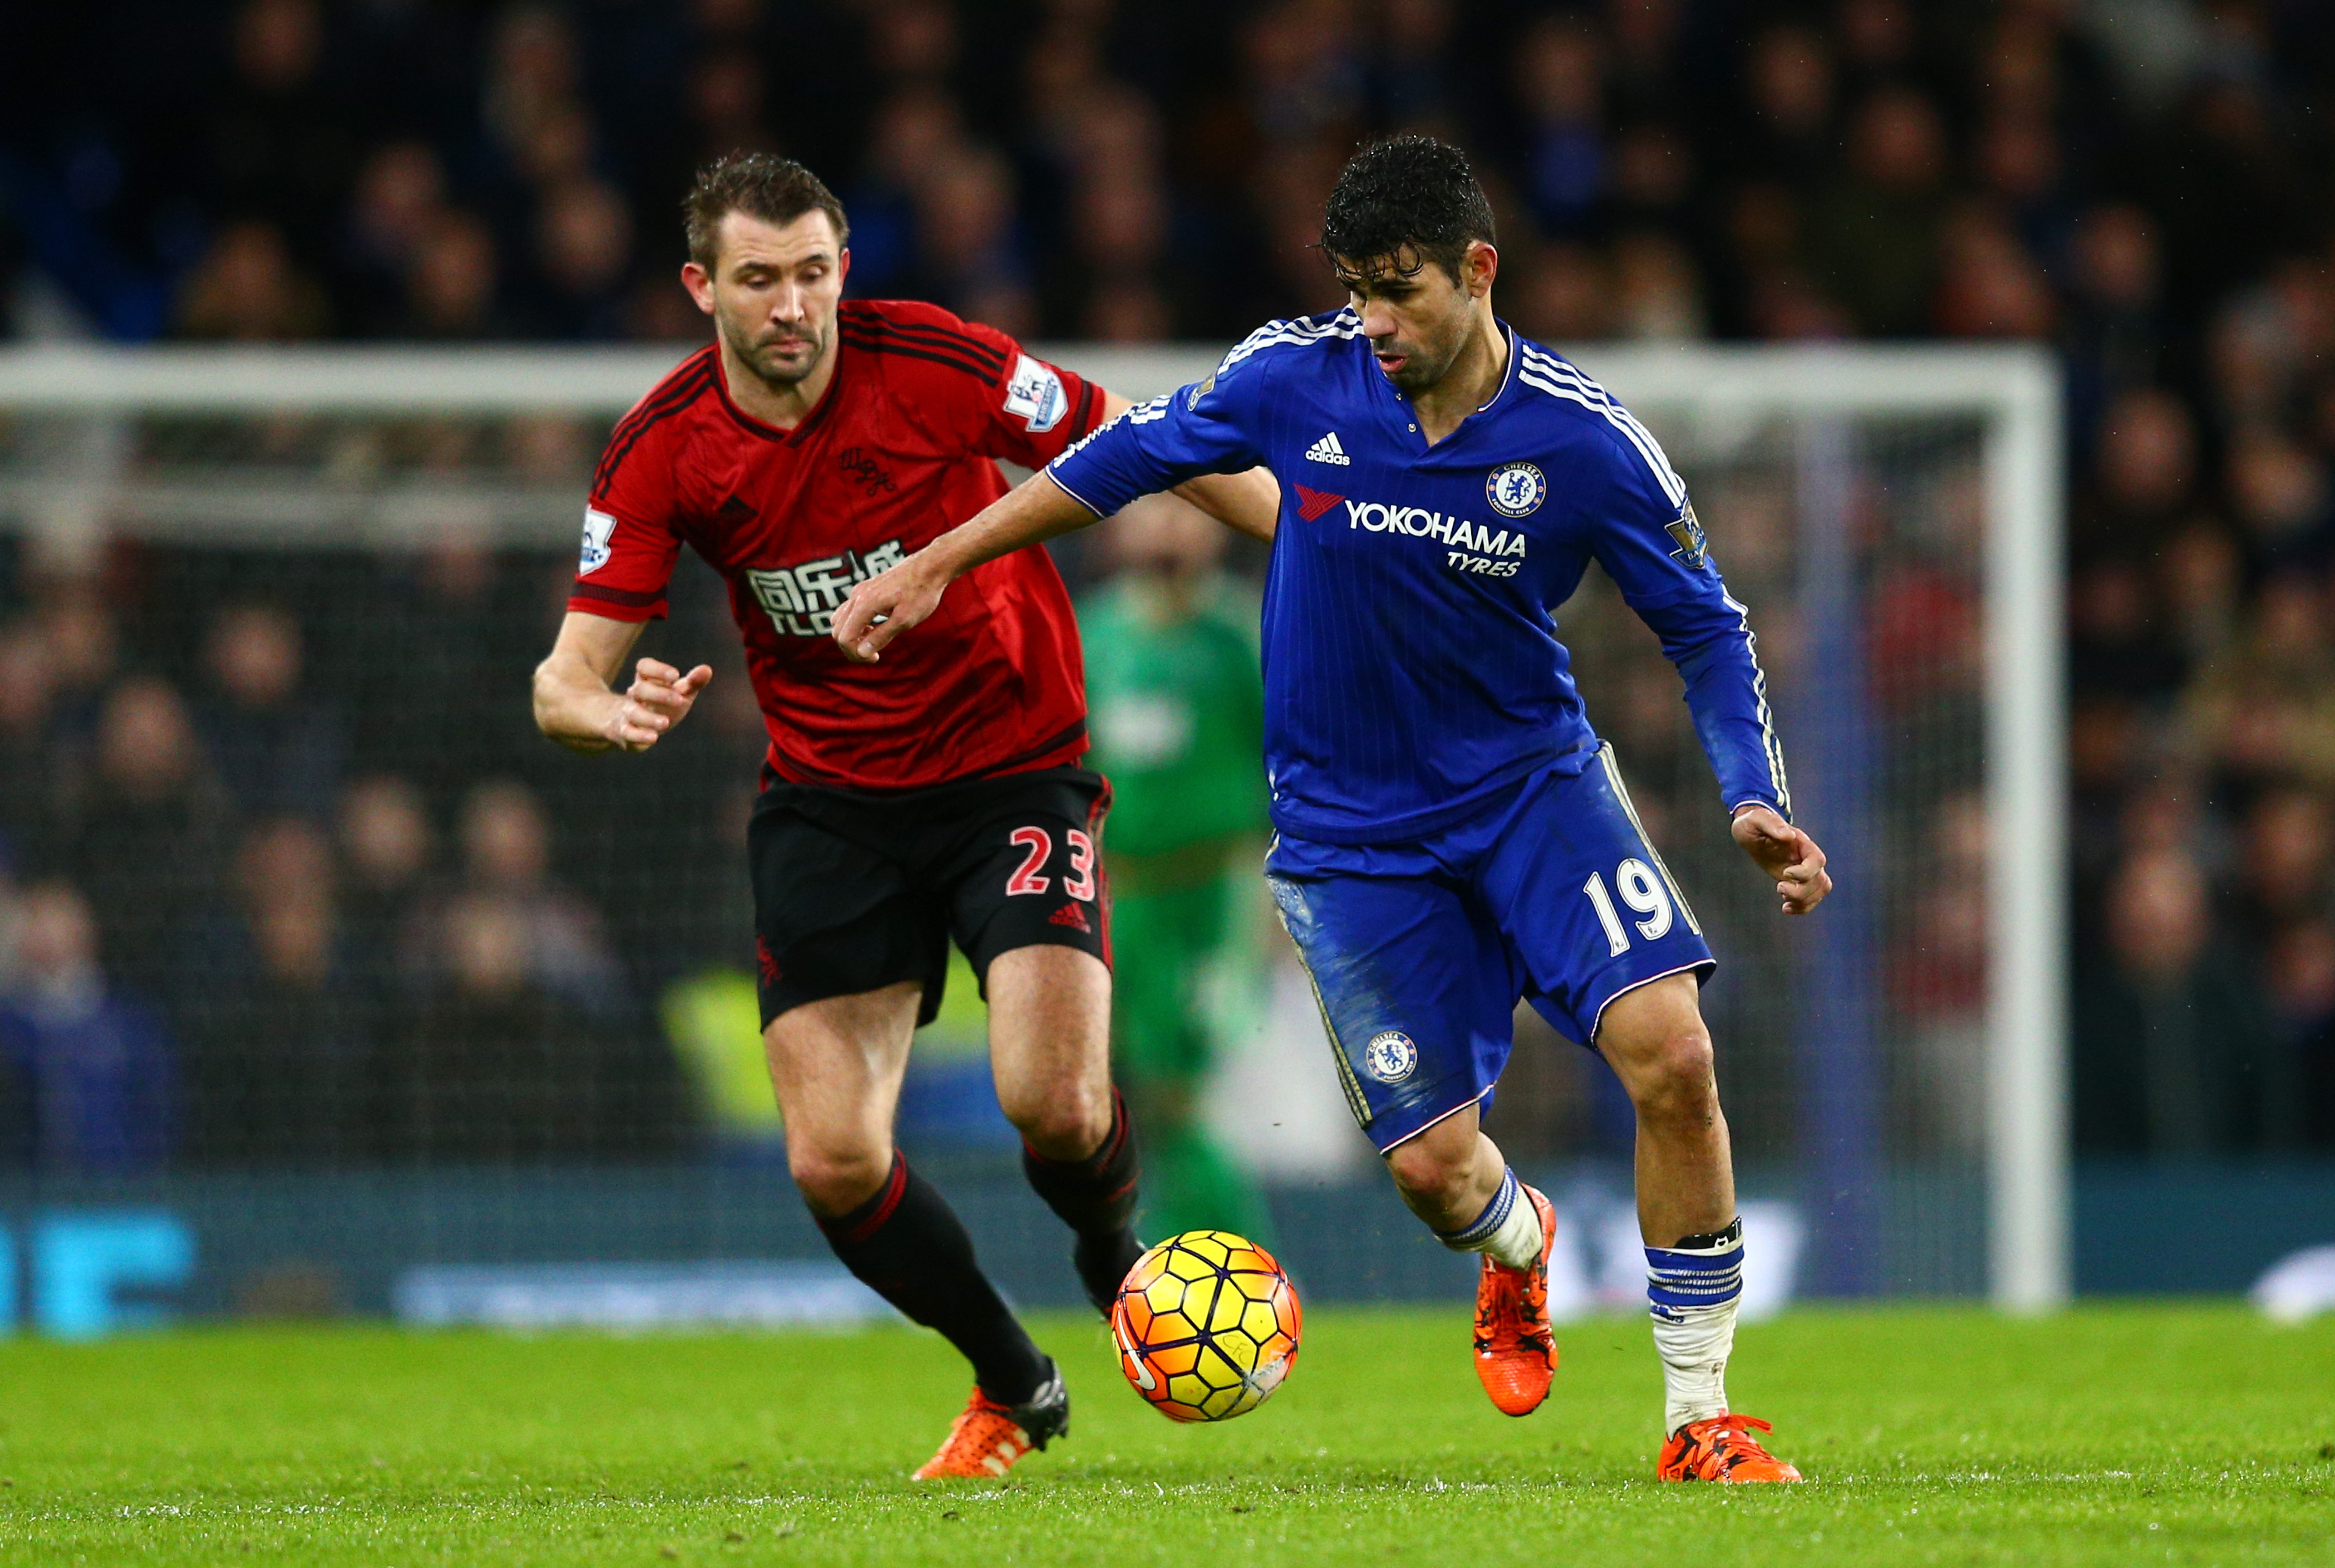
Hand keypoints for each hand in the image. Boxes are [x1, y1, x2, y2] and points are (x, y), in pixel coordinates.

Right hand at [606, 658, 711, 750]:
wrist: (638, 725)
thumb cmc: (664, 704)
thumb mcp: (681, 692)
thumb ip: (693, 682)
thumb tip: (707, 669)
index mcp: (647, 680)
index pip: (644, 667)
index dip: (657, 669)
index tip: (675, 675)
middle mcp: (635, 695)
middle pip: (640, 689)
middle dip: (659, 694)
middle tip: (680, 700)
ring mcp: (629, 714)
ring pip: (633, 712)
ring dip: (649, 718)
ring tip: (665, 723)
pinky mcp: (626, 732)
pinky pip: (627, 733)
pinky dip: (639, 735)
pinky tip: (653, 738)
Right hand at [833, 551, 949, 662]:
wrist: (930, 567)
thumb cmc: (921, 593)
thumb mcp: (904, 620)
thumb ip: (881, 636)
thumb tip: (862, 653)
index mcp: (864, 604)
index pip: (845, 637)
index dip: (856, 654)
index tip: (876, 659)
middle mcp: (857, 596)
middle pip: (838, 630)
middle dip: (851, 648)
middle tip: (873, 655)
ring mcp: (860, 591)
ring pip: (841, 620)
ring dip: (852, 635)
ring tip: (874, 640)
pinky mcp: (865, 589)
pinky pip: (849, 611)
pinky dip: (856, 624)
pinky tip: (875, 627)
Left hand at [1731, 803, 1831, 914]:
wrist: (1752, 830)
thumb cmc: (1753, 823)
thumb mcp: (1757, 820)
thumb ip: (1772, 824)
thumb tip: (1788, 835)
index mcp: (1801, 843)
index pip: (1818, 860)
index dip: (1805, 872)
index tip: (1785, 873)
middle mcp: (1806, 857)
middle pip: (1821, 881)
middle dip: (1801, 891)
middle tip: (1779, 887)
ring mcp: (1803, 869)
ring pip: (1819, 891)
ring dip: (1803, 901)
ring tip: (1783, 899)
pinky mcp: (1797, 880)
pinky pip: (1811, 898)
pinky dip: (1802, 907)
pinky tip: (1786, 908)